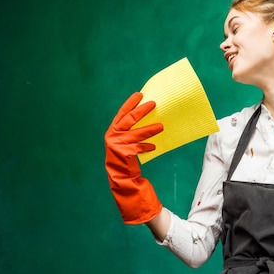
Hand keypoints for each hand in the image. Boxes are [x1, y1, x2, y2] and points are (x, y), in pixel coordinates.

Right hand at [104, 92, 163, 223]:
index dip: (130, 103)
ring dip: (150, 129)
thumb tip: (149, 117)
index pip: (121, 113)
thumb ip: (132, 131)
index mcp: (112, 131)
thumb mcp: (127, 142)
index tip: (140, 94)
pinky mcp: (123, 154)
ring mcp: (116, 145)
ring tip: (161, 126)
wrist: (122, 179)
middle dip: (142, 111)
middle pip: (129, 120)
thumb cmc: (127, 159)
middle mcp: (112, 136)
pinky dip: (147, 146)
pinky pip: (138, 147)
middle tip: (154, 104)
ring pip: (136, 134)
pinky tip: (154, 146)